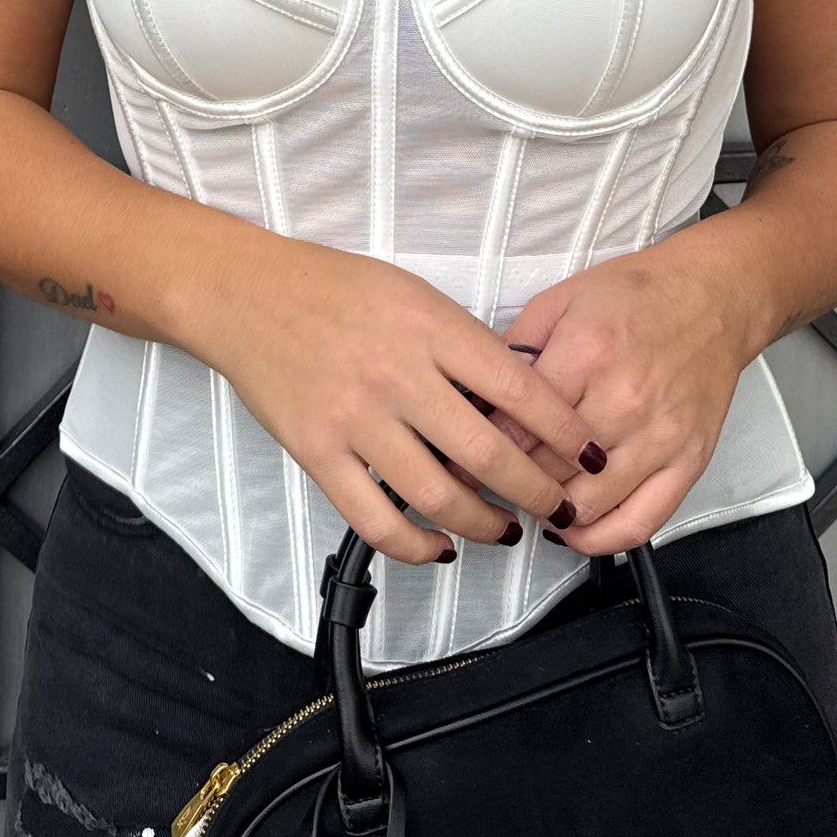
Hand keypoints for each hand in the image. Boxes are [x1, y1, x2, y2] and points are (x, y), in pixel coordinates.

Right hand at [191, 234, 606, 566]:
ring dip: (484, 524)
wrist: (247, 294)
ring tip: (505, 529)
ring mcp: (355, 418)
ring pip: (439, 495)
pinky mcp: (318, 453)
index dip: (565, 432)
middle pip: (489, 453)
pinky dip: (415, 545)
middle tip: (558, 504)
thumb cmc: (336, 288)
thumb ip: (463, 346)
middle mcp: (397, 375)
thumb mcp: (415, 295)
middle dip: (538, 490)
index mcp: (430, 328)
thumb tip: (520, 402)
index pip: (519, 390)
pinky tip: (439, 547)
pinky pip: (375, 519)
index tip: (589, 455)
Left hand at [503, 228, 756, 553]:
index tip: (470, 456)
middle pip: (548, 469)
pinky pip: (641, 522)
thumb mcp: (560, 300)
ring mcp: (660, 437)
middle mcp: (624, 400)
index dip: (484, 446)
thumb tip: (478, 396)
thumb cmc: (637, 295)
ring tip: (532, 500)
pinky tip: (576, 529)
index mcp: (586, 354)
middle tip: (495, 479)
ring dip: (551, 511)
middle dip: (513, 479)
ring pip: (588, 504)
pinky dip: (602, 538)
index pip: (517, 426)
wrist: (712, 297)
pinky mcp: (688, 462)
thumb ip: (515, 348)